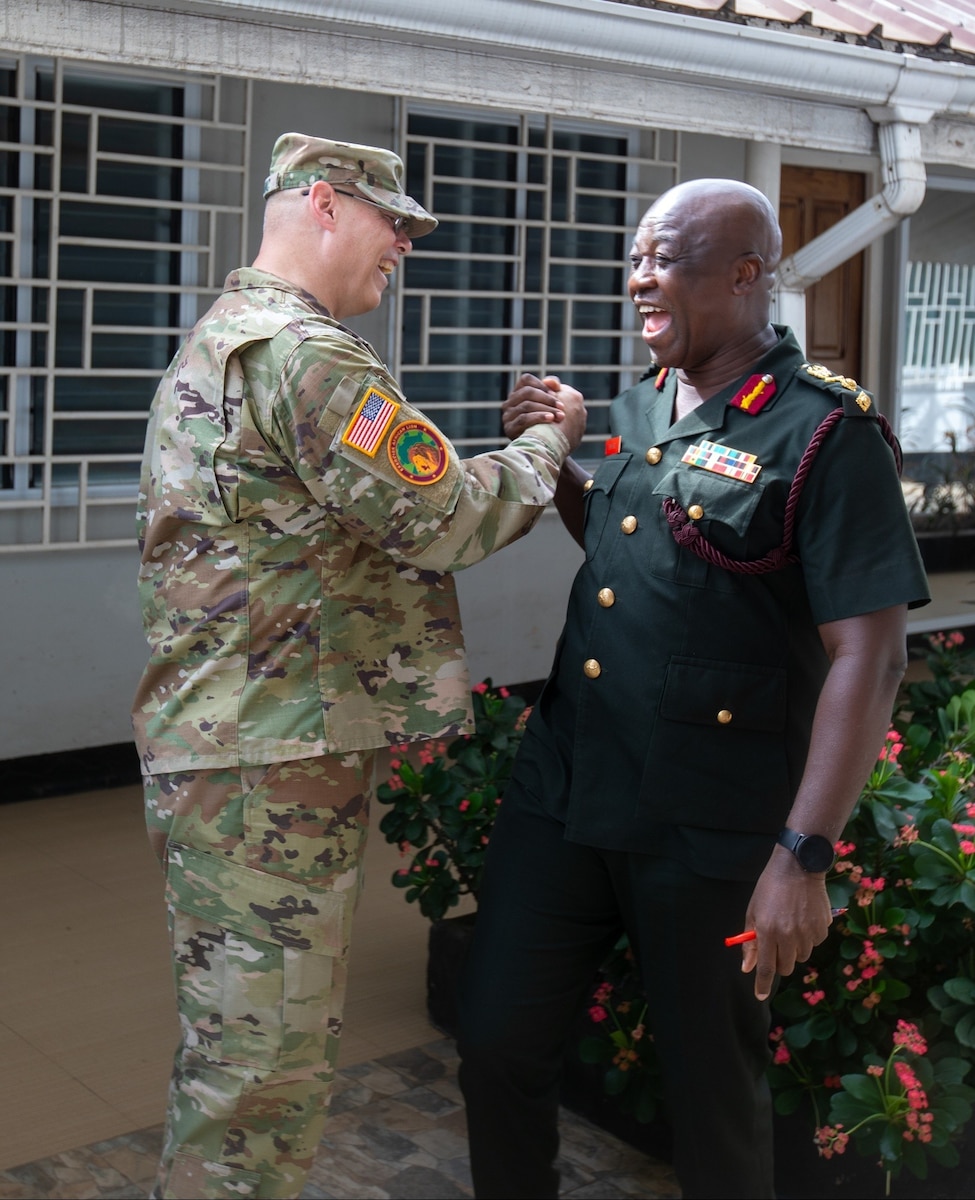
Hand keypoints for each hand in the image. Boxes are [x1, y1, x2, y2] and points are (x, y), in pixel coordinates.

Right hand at [503, 373, 586, 451]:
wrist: (546, 451)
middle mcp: (510, 404)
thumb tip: (553, 382)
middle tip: (562, 407)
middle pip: (527, 392)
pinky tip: (550, 420)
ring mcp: (508, 417)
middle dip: (547, 398)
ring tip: (560, 416)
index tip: (557, 393)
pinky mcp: (509, 429)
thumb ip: (553, 392)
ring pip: (526, 405)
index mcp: (519, 394)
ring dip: (546, 409)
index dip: (542, 384)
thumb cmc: (550, 426)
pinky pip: (523, 419)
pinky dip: (538, 417)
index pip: (526, 380)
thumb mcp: (553, 407)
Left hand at [739, 845, 833, 1000]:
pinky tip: (804, 918)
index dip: (762, 984)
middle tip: (776, 944)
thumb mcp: (753, 911)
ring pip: (801, 956)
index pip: (766, 968)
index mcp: (768, 932)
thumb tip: (747, 967)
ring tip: (790, 924)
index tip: (759, 995)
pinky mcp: (823, 929)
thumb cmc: (770, 888)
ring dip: (794, 948)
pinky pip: (814, 943)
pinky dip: (808, 937)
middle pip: (786, 967)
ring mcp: (808, 933)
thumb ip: (750, 942)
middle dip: (779, 961)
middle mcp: (789, 936)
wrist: (798, 867)